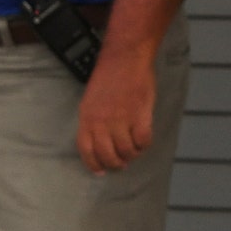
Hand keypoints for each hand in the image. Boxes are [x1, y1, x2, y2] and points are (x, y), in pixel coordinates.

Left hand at [77, 48, 155, 175]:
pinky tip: (143, 140)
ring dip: (131, 155)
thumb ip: (93, 121)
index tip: (100, 172)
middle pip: (107, 155)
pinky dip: (144, 144)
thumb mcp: (91, 100)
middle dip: (115, 164)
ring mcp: (121, 119)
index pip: (86, 150)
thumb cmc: (108, 77)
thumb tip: (99, 142)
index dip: (93, 164)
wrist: (124, 58)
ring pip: (126, 151)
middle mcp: (102, 121)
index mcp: (87, 117)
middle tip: (122, 163)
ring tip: (133, 150)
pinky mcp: (140, 115)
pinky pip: (143, 140)